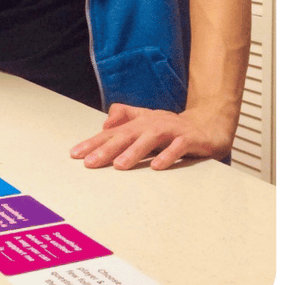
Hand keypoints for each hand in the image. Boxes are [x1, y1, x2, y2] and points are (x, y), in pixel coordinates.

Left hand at [70, 102, 232, 170]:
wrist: (209, 123)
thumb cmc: (173, 127)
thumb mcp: (146, 121)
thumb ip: (125, 118)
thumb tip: (105, 123)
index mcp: (139, 123)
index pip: (112, 133)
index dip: (94, 142)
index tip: (76, 154)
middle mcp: (152, 124)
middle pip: (126, 135)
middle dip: (107, 149)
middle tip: (90, 162)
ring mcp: (171, 130)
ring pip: (150, 139)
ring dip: (134, 152)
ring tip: (119, 165)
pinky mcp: (189, 139)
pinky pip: (177, 147)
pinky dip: (168, 156)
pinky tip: (157, 166)